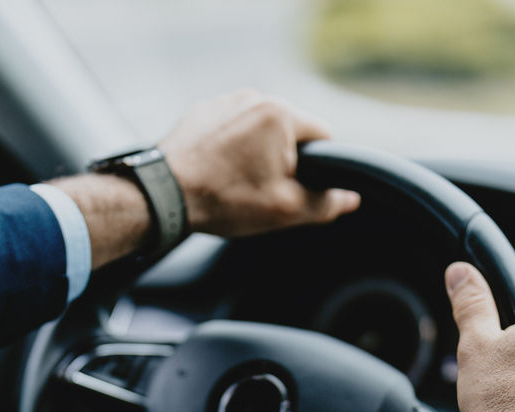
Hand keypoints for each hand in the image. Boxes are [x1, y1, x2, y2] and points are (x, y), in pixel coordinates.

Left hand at [159, 90, 360, 236]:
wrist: (165, 195)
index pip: (323, 136)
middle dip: (284, 160)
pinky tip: (219, 172)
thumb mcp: (285, 210)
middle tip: (265, 191)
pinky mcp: (202, 111)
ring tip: (237, 182)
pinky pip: (231, 128)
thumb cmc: (225, 199)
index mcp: (280, 114)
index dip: (320, 166)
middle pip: (289, 132)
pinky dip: (231, 147)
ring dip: (257, 153)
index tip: (301, 187)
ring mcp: (224, 101)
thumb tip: (349, 199)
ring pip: (259, 130)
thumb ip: (325, 203)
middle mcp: (253, 97)